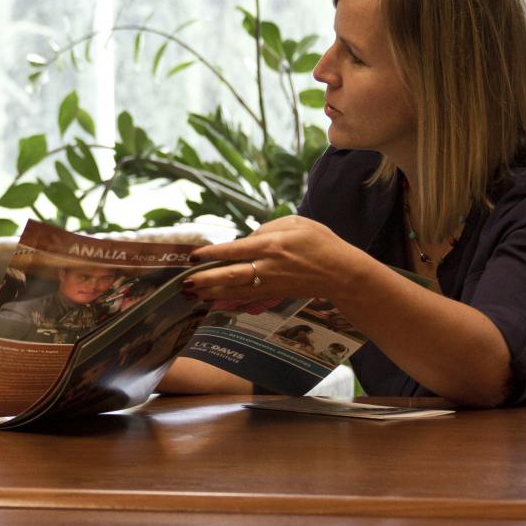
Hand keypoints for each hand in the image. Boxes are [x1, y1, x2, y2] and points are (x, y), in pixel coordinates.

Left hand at [187, 216, 365, 303]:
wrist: (341, 272)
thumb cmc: (320, 242)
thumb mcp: (295, 222)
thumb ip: (268, 227)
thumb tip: (247, 238)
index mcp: (271, 246)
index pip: (234, 250)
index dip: (212, 254)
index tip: (193, 256)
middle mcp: (268, 267)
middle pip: (230, 276)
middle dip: (205, 280)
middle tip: (185, 283)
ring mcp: (270, 284)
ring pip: (235, 290)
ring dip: (211, 293)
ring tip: (192, 295)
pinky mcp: (274, 294)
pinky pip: (247, 298)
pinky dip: (228, 300)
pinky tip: (213, 302)